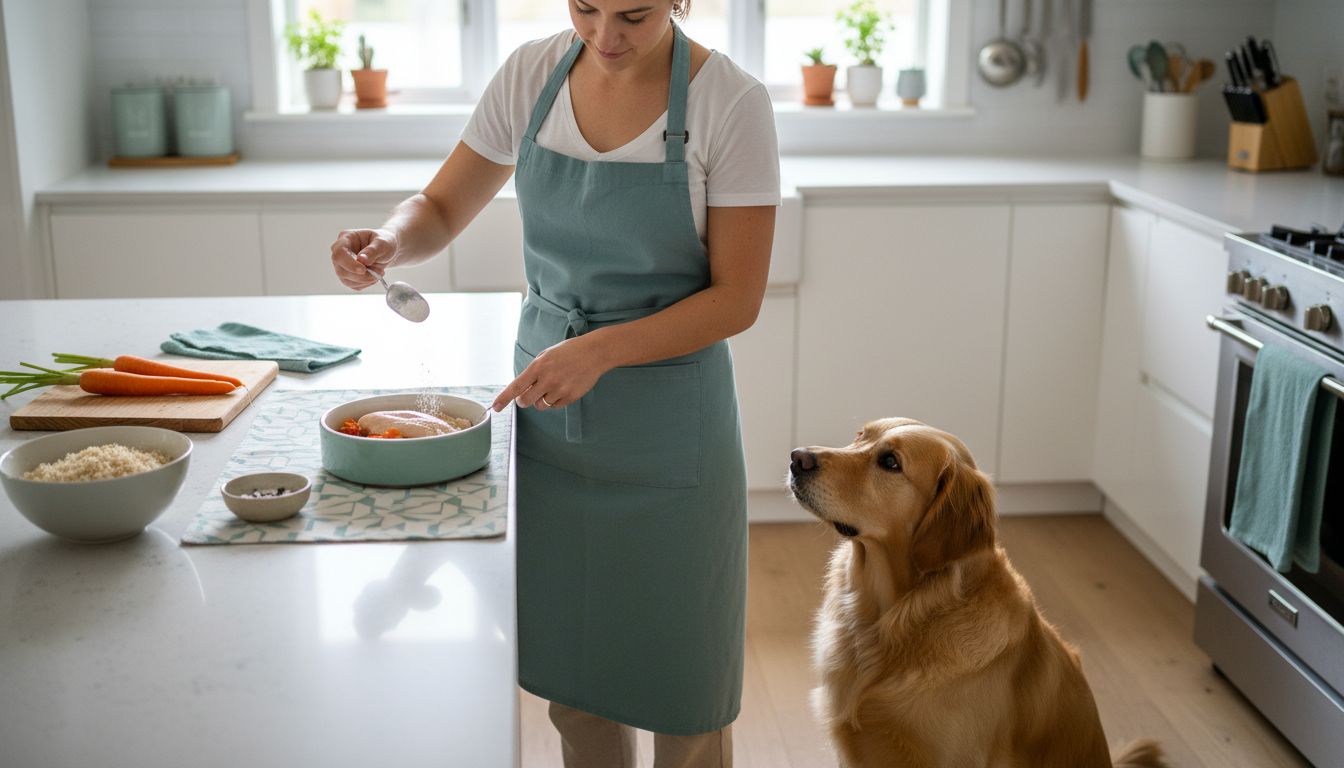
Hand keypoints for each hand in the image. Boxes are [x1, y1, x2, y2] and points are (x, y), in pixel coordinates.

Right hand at [331, 228, 399, 290]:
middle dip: (360, 275)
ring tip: (379, 273)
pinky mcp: (348, 275)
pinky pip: (353, 285)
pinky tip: (374, 276)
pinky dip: (365, 284)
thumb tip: (362, 260)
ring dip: (365, 281)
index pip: (339, 253)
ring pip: (346, 280)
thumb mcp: (383, 243)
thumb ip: (372, 250)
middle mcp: (341, 252)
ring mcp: (343, 265)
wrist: (388, 251)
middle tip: (378, 272)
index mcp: (346, 238)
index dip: (349, 264)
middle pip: (341, 269)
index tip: (363, 270)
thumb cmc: (384, 242)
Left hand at [492, 336, 609, 411]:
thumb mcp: (546, 355)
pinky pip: (555, 406)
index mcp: (538, 366)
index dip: (504, 398)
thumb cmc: (568, 352)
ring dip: (541, 400)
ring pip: (540, 405)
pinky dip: (555, 401)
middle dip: (523, 400)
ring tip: (550, 387)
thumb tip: (522, 388)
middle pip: (526, 401)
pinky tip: (562, 388)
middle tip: (527, 395)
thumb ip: (533, 370)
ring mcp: (560, 389)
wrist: (594, 353)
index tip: (495, 407)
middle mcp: (547, 379)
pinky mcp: (570, 397)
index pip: (516, 386)